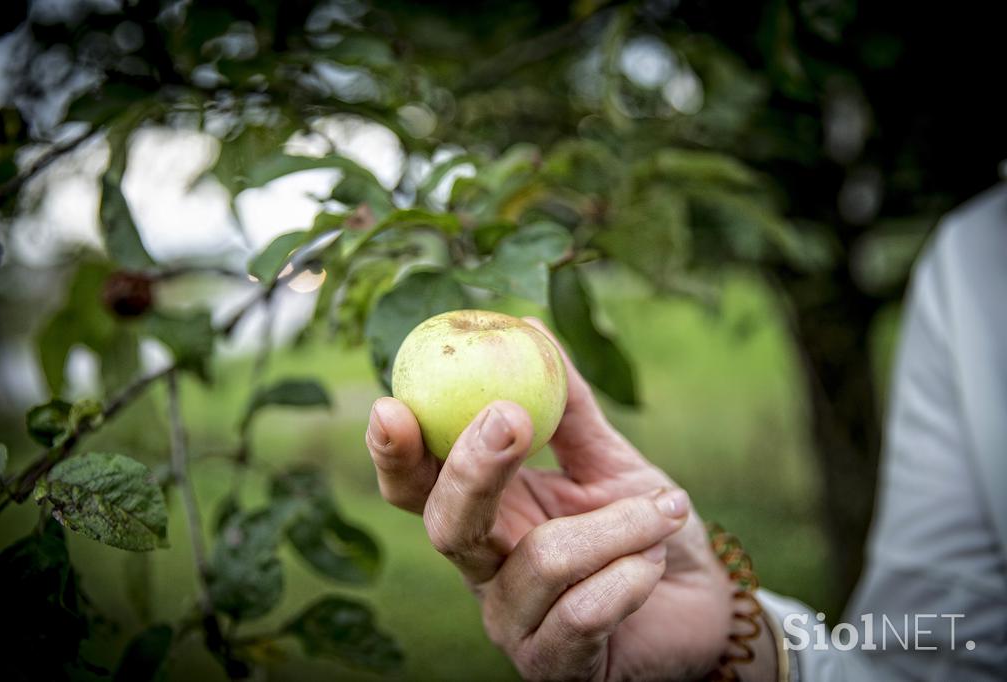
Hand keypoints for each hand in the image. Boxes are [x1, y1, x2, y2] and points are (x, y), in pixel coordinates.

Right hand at [365, 318, 734, 680]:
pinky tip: (657, 563)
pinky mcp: (555, 668)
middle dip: (472, 469)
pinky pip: (583, 612)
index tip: (392, 402)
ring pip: (541, 561)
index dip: (394, 451)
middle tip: (509, 418)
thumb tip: (529, 325)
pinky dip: (632, 574)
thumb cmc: (647, 531)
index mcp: (488, 516)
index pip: (418, 486)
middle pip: (447, 526)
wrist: (705, 607)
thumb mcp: (609, 461)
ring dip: (617, 525)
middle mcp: (486, 572)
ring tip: (666, 510)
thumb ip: (569, 407)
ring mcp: (516, 626)